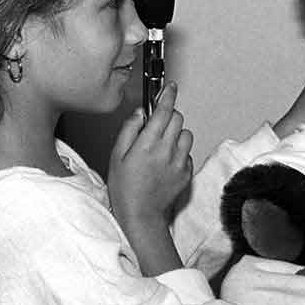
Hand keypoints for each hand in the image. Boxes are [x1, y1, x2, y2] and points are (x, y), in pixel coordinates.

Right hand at [108, 82, 193, 227]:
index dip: (167, 95)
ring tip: (160, 146)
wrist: (141, 217)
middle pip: (177, 118)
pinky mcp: (187, 172)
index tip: (169, 87)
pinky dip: (179, 152)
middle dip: (168, 116)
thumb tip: (140, 113)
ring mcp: (180, 161)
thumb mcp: (116, 157)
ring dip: (175, 134)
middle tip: (155, 126)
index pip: (164, 110)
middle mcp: (167, 150)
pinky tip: (165, 163)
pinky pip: (187, 152)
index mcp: (148, 144)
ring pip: (186, 134)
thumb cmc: (125, 190)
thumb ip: (129, 130)